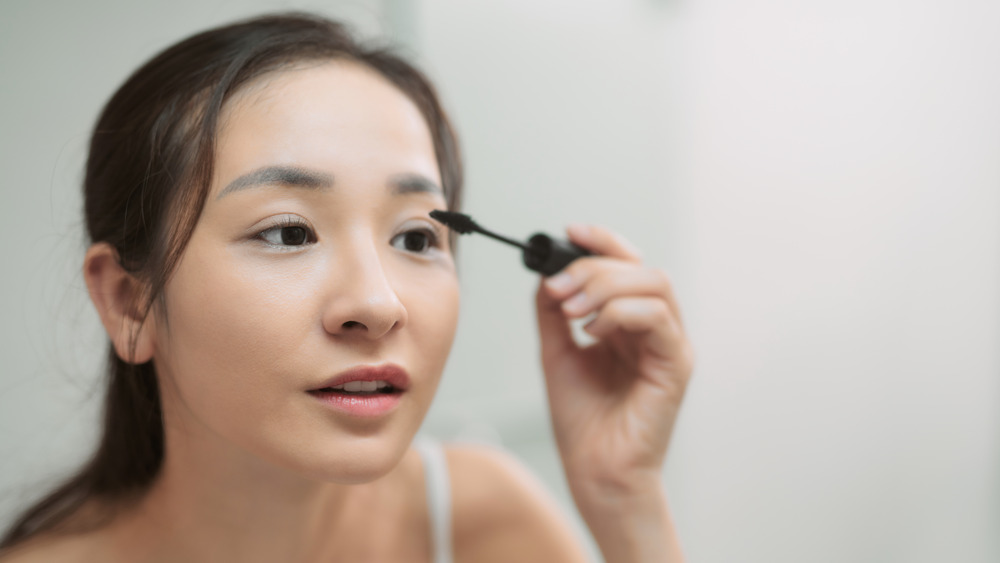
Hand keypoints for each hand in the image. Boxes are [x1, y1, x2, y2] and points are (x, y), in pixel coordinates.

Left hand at [536, 224, 693, 497]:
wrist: (594, 470)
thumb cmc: (582, 420)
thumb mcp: (557, 352)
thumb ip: (553, 312)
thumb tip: (546, 274)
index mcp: (631, 321)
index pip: (628, 263)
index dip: (602, 241)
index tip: (569, 232)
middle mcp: (656, 328)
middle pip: (640, 267)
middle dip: (592, 269)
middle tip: (558, 291)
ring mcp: (671, 344)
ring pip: (654, 283)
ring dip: (605, 287)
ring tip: (572, 311)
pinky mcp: (678, 365)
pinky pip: (658, 317)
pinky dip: (621, 313)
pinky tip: (593, 332)